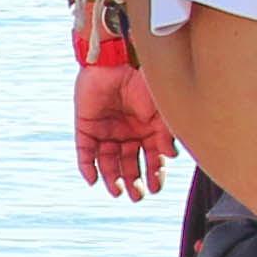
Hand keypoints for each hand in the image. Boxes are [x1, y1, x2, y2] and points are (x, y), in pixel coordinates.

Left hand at [76, 63, 178, 201]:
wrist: (115, 60)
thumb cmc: (142, 81)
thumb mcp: (161, 110)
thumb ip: (165, 134)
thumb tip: (171, 157)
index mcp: (146, 130)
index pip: (150, 159)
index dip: (153, 174)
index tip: (154, 187)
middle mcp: (126, 133)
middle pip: (129, 164)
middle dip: (133, 181)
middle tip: (136, 196)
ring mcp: (105, 131)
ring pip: (107, 162)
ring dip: (111, 178)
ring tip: (117, 192)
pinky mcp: (85, 126)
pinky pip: (85, 152)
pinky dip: (87, 167)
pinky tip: (93, 180)